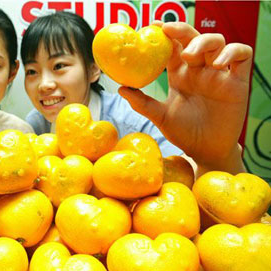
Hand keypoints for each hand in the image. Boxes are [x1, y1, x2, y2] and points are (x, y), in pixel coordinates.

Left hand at [118, 22, 251, 170]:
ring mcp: (219, 74)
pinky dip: (232, 52)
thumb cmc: (184, 133)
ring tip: (190, 55)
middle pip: (194, 39)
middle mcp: (199, 70)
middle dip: (182, 30)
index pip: (174, 47)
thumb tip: (121, 88)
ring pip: (218, 42)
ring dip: (204, 42)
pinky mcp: (237, 82)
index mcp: (181, 75)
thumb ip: (143, 103)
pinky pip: (242, 56)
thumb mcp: (161, 116)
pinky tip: (218, 64)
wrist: (205, 151)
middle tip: (168, 31)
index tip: (153, 26)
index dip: (166, 35)